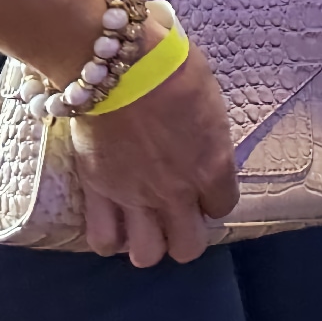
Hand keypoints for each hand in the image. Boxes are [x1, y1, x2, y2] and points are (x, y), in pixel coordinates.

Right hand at [70, 17, 238, 266]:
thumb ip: (209, 136)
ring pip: (146, 255)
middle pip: (188, 248)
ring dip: (147, 241)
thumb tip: (204, 144)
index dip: (213, 199)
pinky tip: (114, 221)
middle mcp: (178, 191)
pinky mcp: (98, 193)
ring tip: (144, 222)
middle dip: (184, 234)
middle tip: (176, 213)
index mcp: (213, 166)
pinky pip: (104, 239)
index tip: (204, 187)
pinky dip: (110, 236)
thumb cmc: (173, 69)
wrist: (120, 65)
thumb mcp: (209, 101)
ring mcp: (136, 197)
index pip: (223, 208)